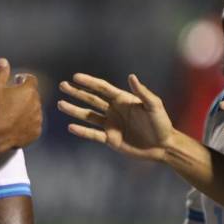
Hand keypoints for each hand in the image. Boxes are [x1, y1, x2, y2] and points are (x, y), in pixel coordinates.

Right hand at [0, 59, 43, 149]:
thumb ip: (1, 73)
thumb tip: (3, 61)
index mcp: (29, 90)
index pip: (31, 79)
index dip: (24, 79)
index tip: (17, 81)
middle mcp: (37, 103)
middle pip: (33, 95)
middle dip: (24, 95)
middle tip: (12, 98)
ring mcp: (37, 118)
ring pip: (34, 110)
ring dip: (27, 109)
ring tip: (13, 113)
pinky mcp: (36, 132)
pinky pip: (34, 125)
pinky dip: (27, 124)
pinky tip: (16, 124)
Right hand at [57, 73, 172, 161]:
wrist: (162, 146)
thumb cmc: (161, 123)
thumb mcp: (154, 106)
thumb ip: (142, 92)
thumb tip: (131, 76)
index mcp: (122, 100)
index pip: (102, 88)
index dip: (89, 82)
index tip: (75, 77)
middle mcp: (114, 110)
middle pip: (91, 99)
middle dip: (76, 92)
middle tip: (62, 85)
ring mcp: (110, 124)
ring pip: (88, 116)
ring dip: (74, 110)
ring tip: (60, 104)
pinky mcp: (110, 139)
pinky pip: (92, 134)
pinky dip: (82, 131)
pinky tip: (70, 126)